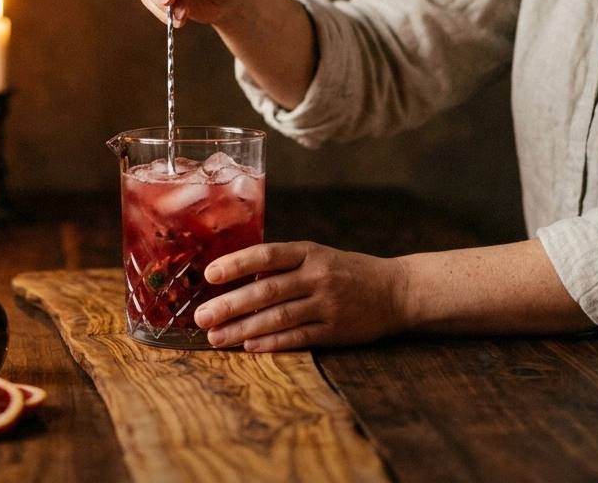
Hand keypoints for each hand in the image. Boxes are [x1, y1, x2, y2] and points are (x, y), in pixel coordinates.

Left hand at [192, 242, 408, 351]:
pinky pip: (297, 337)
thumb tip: (239, 274)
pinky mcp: (335, 330)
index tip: (210, 274)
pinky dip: (270, 342)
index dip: (237, 264)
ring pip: (278, 317)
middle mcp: (318, 276)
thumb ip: (283, 265)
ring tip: (216, 337)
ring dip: (242, 329)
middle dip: (230, 305)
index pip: (267, 254)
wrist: (396, 290)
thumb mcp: (318, 255)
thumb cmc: (348, 271)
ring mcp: (327, 304)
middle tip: (201, 317)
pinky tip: (248, 346)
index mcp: (310, 252)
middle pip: (267, 291)